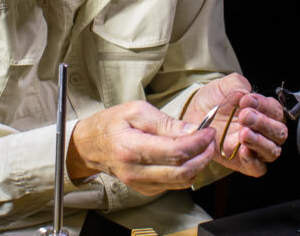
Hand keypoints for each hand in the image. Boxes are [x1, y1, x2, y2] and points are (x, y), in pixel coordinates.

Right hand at [67, 101, 214, 194]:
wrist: (89, 145)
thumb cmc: (110, 125)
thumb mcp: (135, 111)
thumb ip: (165, 122)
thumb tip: (191, 130)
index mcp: (132, 149)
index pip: (176, 152)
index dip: (198, 142)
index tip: (208, 131)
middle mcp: (136, 171)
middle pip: (183, 171)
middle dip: (203, 156)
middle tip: (210, 141)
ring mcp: (140, 183)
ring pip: (181, 182)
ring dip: (197, 165)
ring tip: (201, 148)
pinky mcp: (145, 189)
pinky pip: (173, 185)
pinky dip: (185, 172)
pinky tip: (186, 157)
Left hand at [183, 73, 286, 176]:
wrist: (194, 115)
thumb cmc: (213, 101)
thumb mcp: (223, 85)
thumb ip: (237, 84)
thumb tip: (247, 92)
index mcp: (264, 111)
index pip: (276, 111)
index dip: (264, 105)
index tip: (247, 100)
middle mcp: (264, 131)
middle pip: (279, 133)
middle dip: (263, 123)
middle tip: (245, 115)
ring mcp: (255, 148)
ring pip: (271, 151)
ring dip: (259, 142)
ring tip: (243, 133)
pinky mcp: (242, 163)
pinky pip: (257, 168)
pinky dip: (253, 161)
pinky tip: (244, 151)